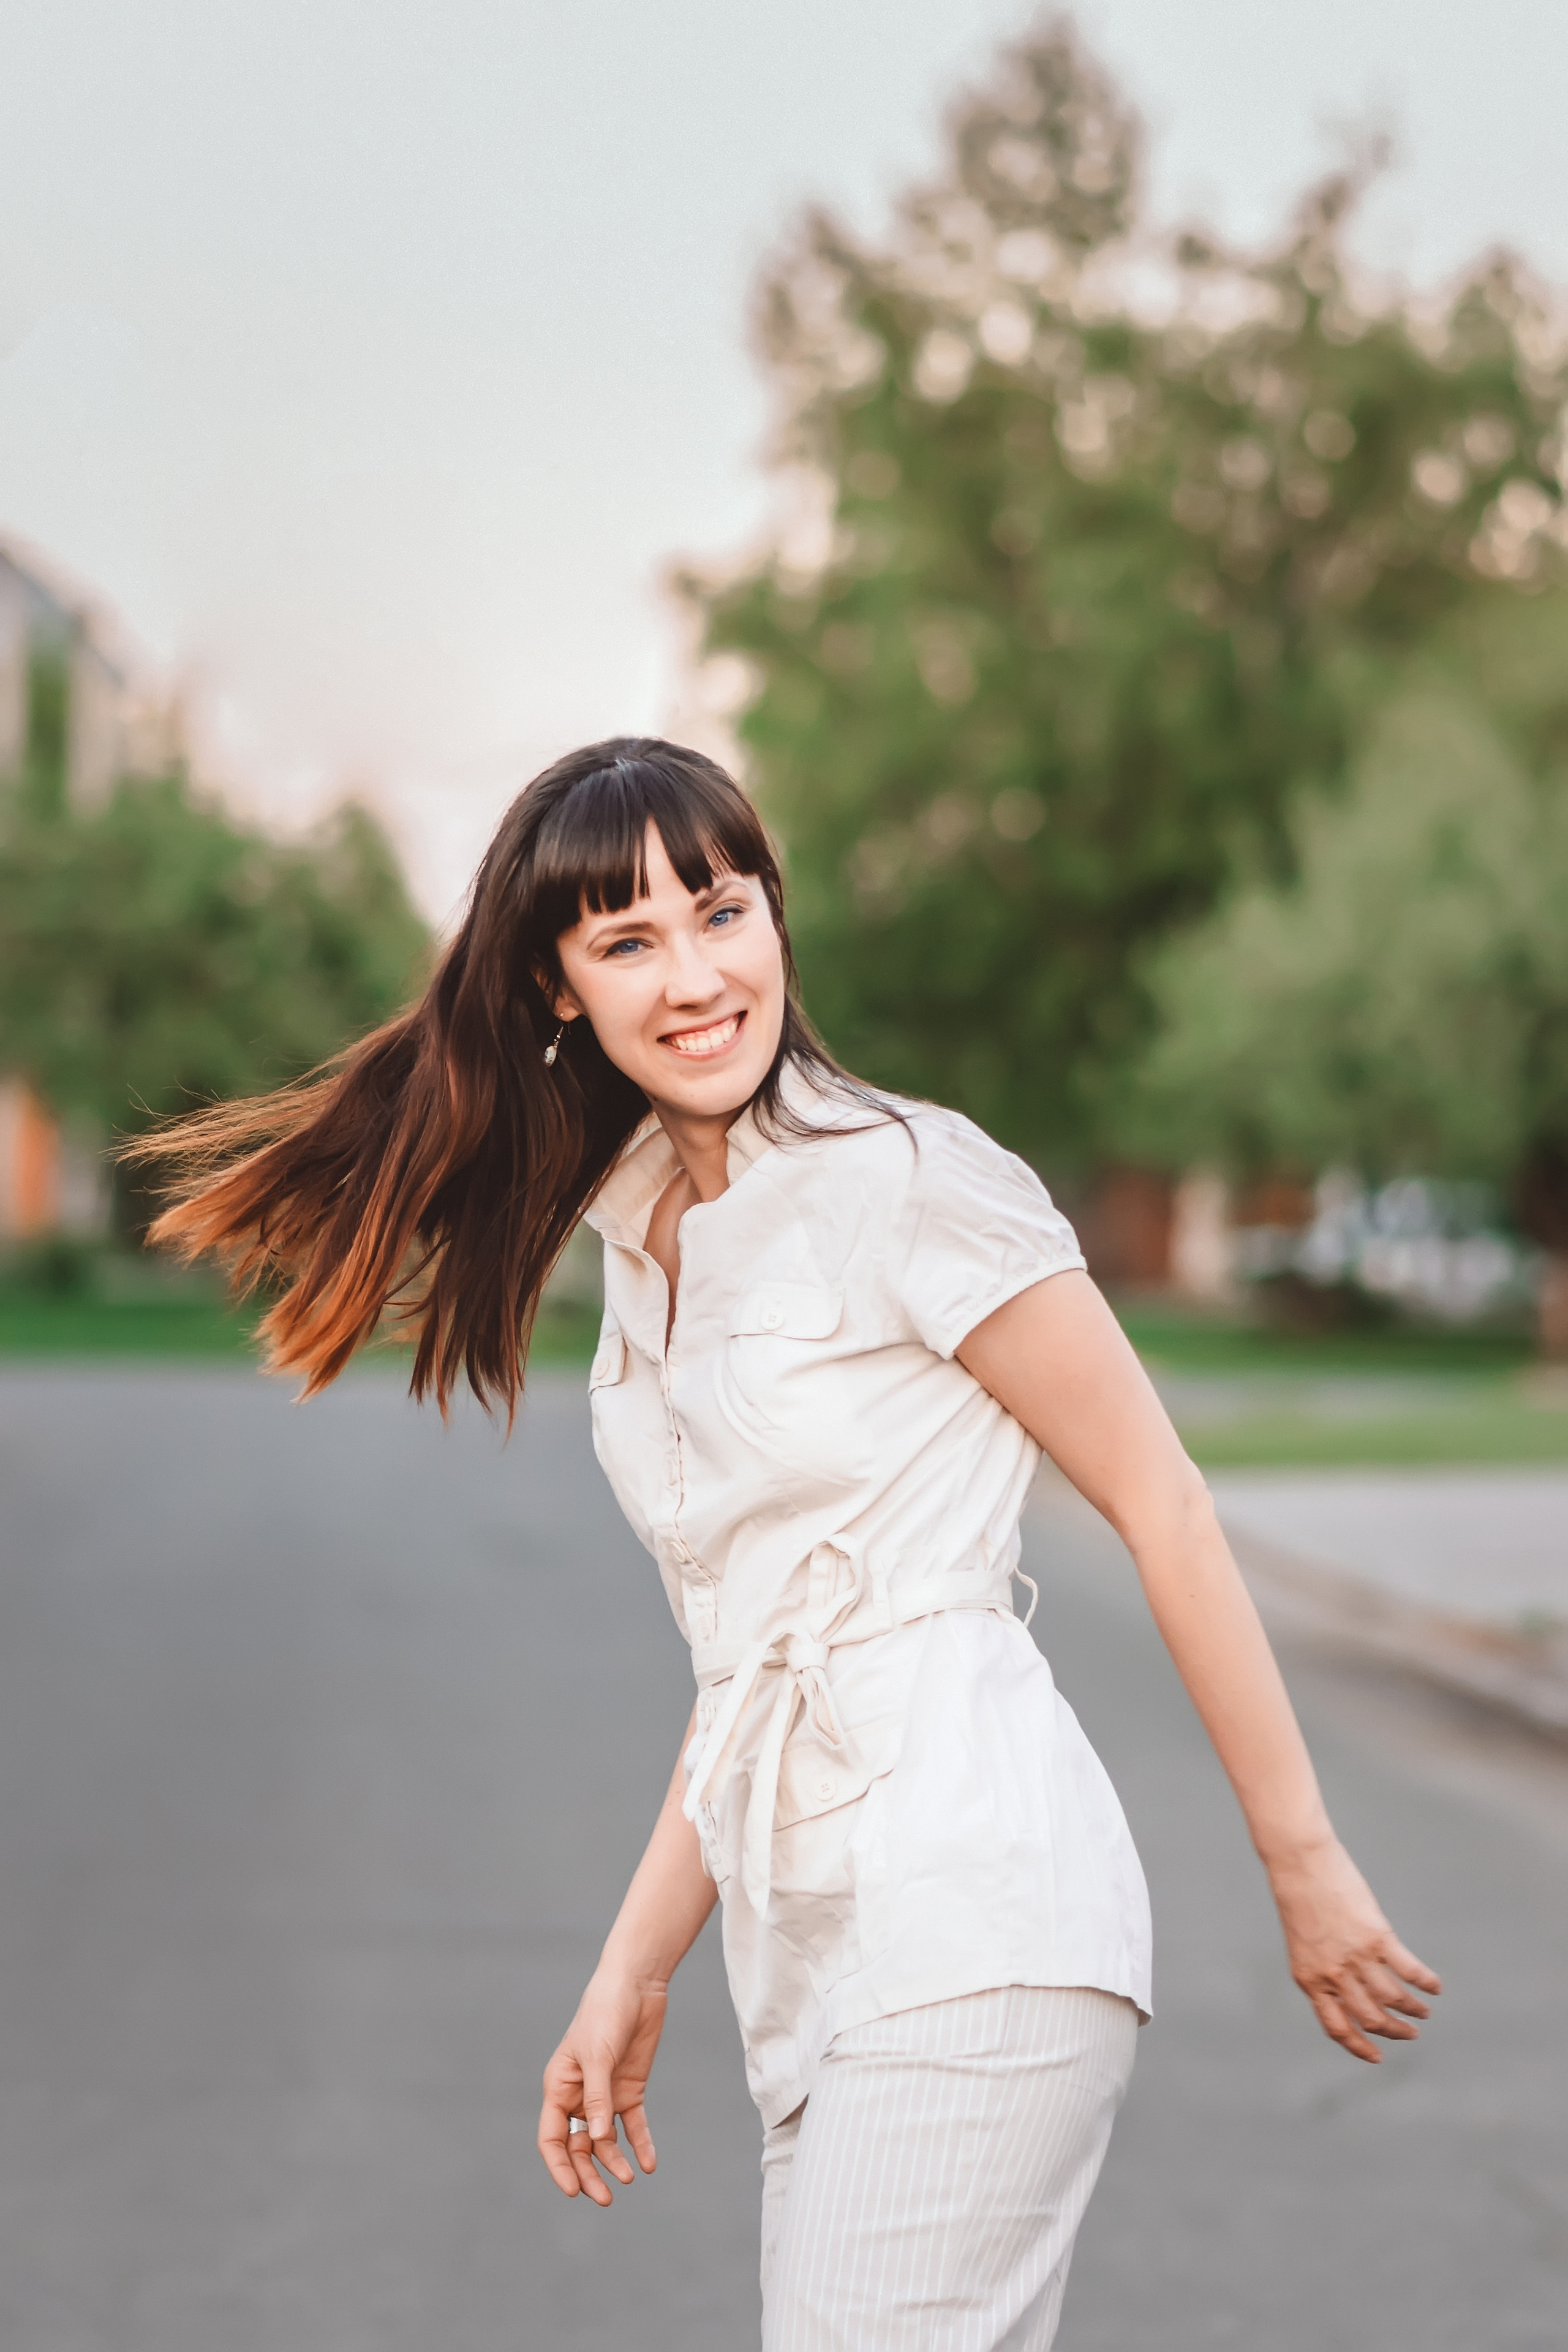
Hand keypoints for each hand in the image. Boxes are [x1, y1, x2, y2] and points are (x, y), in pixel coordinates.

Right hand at [538, 1970, 665, 2205]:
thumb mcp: (598, 2055)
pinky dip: (640, 2144)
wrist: (637, 1986)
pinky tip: (648, 2164)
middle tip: (605, 2198)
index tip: (573, 2192)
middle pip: (578, 2146)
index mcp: (559, 2087)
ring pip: (605, 2141)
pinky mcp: (630, 2089)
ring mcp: (605, 2095)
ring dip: (614, 2162)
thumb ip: (598, 2097)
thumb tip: (599, 2137)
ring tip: (630, 2178)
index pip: (552, 2138)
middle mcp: (579, 2096)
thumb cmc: (605, 2014)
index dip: (559, 2167)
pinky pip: (633, 2125)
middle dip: (589, 2173)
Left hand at [1270, 1836, 1440, 2062]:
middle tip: (1410, 2033)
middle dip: (1393, 2032)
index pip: (1337, 2028)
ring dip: (1412, 2010)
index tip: (1377, 2057)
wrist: (1299, 1863)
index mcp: (1309, 1980)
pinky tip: (1435, 1987)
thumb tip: (1350, 1990)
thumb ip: (1322, 1969)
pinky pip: (1408, 1970)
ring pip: (1393, 1999)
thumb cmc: (1298, 1898)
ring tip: (1423, 2012)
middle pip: (1371, 2018)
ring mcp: (1356, 1958)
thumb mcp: (1303, 1944)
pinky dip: (1425, 1982)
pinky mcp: (1377, 1937)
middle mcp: (1333, 1975)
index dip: (1359, 2047)